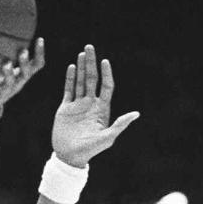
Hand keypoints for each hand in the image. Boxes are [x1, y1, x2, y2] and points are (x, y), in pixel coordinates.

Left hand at [0, 39, 45, 119]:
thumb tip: (4, 28)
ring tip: (6, 63)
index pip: (37, 65)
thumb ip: (9, 53)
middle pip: (25, 74)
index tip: (40, 38)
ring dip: (8, 72)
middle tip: (23, 51)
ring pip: (9, 82)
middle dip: (25, 63)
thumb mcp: (6, 68)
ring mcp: (6, 91)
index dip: (40, 53)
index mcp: (22, 75)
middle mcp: (17, 83)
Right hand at [52, 44, 138, 167]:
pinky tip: (72, 67)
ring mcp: (78, 105)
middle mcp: (90, 104)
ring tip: (82, 53)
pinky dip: (70, 78)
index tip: (105, 61)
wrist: (69, 157)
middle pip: (92, 79)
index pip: (106, 86)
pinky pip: (68, 90)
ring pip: (80, 81)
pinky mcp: (65, 108)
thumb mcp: (107, 138)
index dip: (106, 73)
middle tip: (90, 47)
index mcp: (102, 109)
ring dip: (82, 67)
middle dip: (92, 63)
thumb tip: (136, 114)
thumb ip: (120, 124)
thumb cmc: (90, 150)